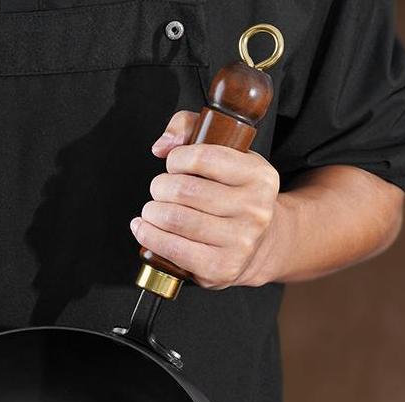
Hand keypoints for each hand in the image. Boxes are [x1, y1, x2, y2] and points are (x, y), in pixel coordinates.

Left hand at [130, 111, 281, 288]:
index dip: (176, 159)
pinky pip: (172, 248)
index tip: (173, 165)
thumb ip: (192, 130)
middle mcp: (255, 210)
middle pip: (183, 190)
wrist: (256, 246)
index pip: (203, 157)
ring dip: (151, 212)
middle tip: (159, 191)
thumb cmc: (232, 197)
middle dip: (160, 187)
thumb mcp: (226, 155)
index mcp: (260, 176)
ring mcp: (240, 242)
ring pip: (174, 219)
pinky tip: (144, 228)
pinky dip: (149, 236)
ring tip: (152, 210)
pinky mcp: (220, 267)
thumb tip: (162, 145)